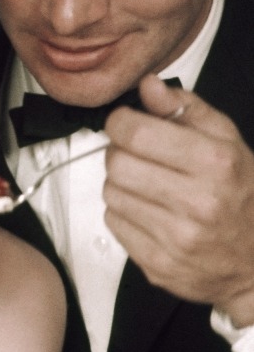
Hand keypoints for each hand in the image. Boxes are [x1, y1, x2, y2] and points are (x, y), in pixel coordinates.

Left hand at [103, 74, 253, 324]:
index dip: (120, 122)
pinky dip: (123, 213)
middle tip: (136, 154)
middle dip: (119, 152)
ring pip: (111, 193)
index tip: (124, 122)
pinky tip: (148, 211)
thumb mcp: (227, 140)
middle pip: (118, 164)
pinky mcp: (158, 266)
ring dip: (121, 183)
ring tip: (147, 184)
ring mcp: (177, 239)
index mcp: (216, 164)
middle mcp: (198, 203)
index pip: (137, 133)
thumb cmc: (240, 192)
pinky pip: (113, 224)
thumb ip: (186, 109)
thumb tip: (148, 86)